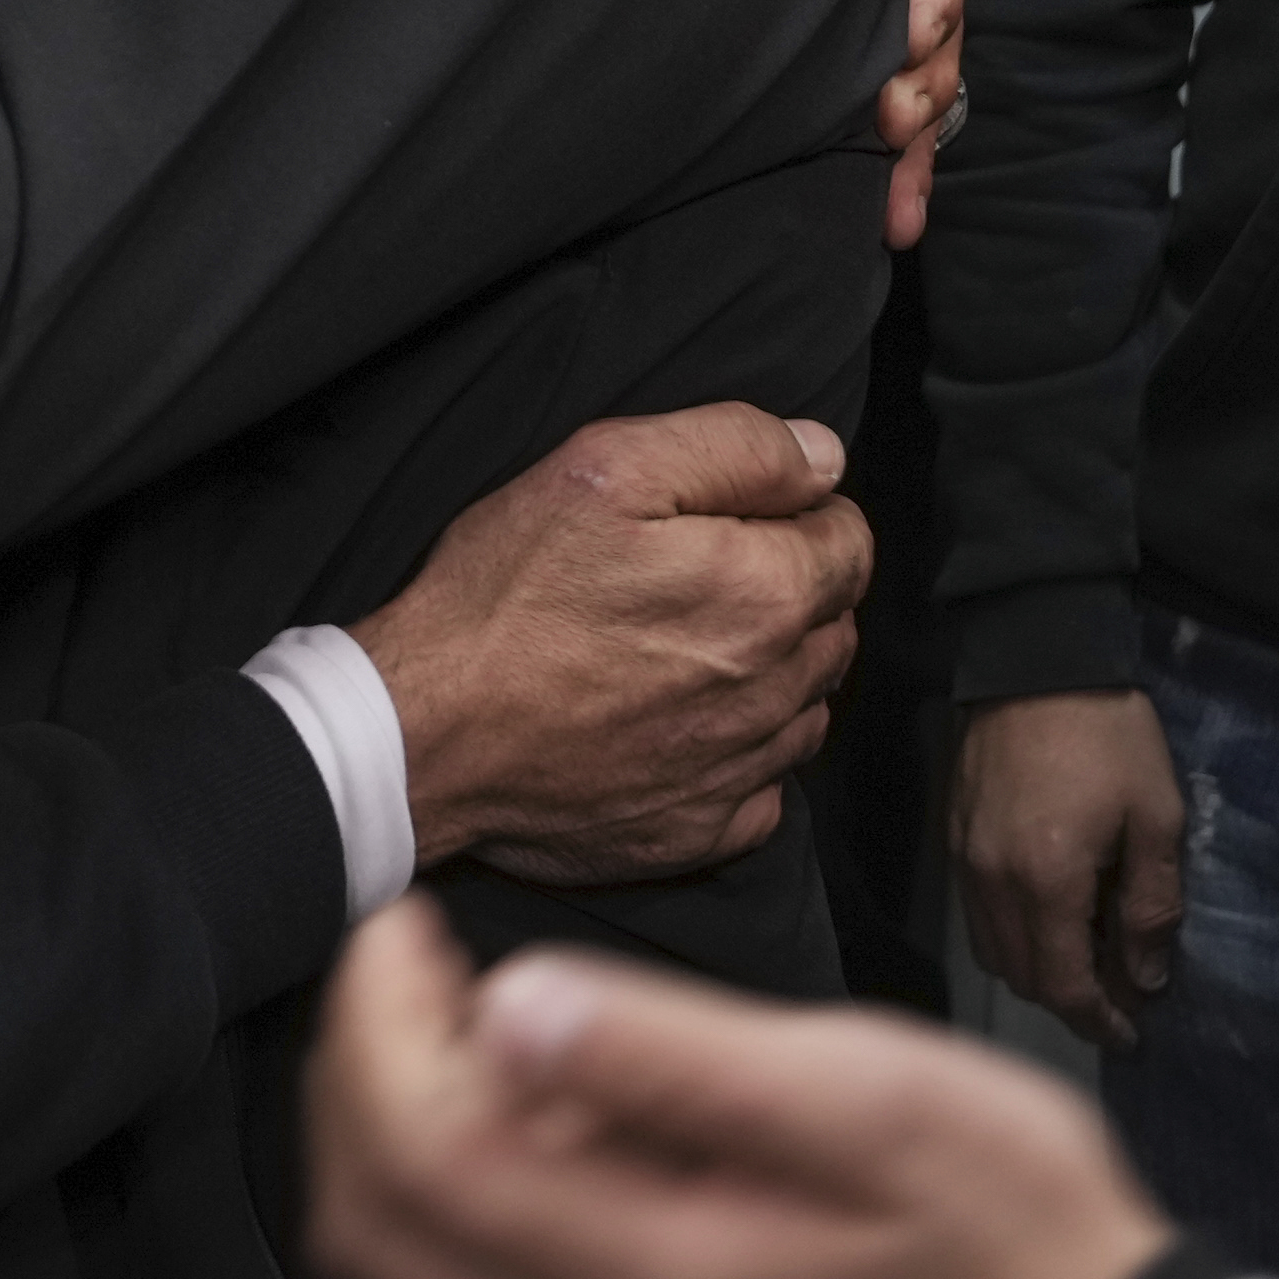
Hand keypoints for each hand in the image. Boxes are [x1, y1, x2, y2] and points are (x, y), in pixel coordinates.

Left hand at [305, 899, 1174, 1278]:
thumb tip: (512, 1004)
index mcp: (633, 1264)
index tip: (408, 916)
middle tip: (411, 951)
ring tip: (462, 992)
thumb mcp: (863, 1100)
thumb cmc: (995, 1212)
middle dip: (359, 1066)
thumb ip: (678, 1059)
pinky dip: (465, 1152)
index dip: (377, 1021)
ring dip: (400, 1108)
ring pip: (411, 1243)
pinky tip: (544, 1072)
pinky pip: (480, 1257)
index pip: (420, 1147)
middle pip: (374, 1215)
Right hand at [356, 408, 870, 885]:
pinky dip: (740, 755)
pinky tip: (677, 725)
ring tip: (684, 649)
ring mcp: (739, 770)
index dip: (798, 516)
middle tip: (698, 578)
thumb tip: (823, 456)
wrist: (428, 732)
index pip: (851, 541)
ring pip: (807, 706)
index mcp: (766, 593)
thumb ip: (736, 447)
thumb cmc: (506, 594)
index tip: (734, 519)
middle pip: (834, 625)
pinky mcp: (700, 831)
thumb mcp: (608, 467)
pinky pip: (765, 788)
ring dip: (772, 673)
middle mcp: (773, 689)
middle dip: (791, 593)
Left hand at [877, 0, 978, 251]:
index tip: (917, 34)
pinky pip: (894, 98)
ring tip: (894, 215)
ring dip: (913, 149)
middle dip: (925, 85)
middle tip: (893, 126)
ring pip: (926, 81)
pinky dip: (894, 160)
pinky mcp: (878, 32)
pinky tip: (885, 219)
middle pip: (944, 26)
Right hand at [949, 689, 1185, 1050]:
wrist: (1036, 656)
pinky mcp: (953, 836)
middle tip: (1118, 999)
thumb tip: (1144, 978)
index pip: (1064, 986)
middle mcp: (993, 883)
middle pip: (1022, 979)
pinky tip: (1049, 918)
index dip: (1099, 1022)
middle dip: (1070, 1003)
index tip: (1132, 1037)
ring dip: (1038, 972)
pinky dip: (1012, 936)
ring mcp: (965, 860)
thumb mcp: (1156, 818)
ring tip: (1086, 962)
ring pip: (993, 951)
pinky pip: (978, 915)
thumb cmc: (1110, 736)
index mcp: (1046, 882)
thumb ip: (1151, 906)